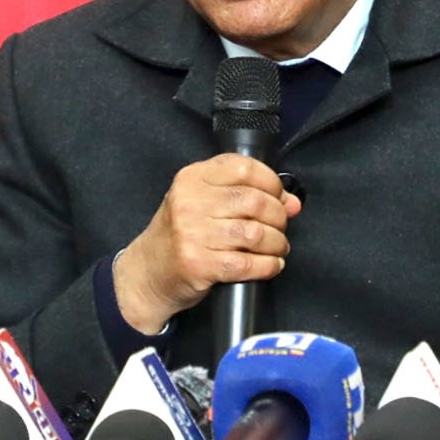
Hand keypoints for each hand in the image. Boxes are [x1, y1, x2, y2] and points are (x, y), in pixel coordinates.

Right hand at [112, 154, 301, 334]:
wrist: (147, 272)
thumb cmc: (180, 234)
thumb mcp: (202, 202)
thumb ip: (244, 195)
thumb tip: (292, 202)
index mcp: (191, 179)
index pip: (244, 168)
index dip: (271, 182)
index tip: (280, 196)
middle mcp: (190, 203)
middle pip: (254, 201)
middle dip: (278, 216)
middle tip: (280, 227)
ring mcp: (192, 234)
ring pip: (255, 233)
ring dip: (276, 243)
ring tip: (277, 247)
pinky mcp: (198, 264)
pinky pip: (247, 263)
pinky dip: (267, 265)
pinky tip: (271, 265)